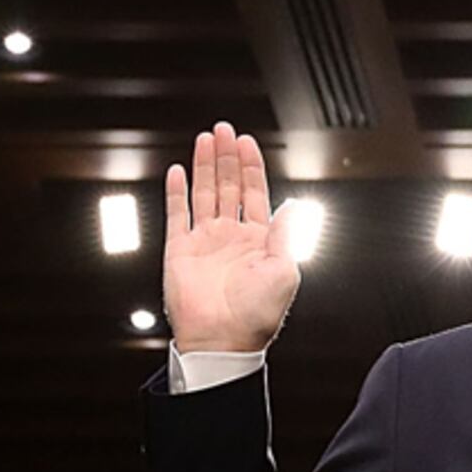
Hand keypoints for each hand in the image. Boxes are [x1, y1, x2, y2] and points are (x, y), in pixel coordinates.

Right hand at [163, 122, 302, 354]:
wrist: (223, 341)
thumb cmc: (257, 315)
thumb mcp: (285, 270)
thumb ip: (287, 234)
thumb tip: (294, 205)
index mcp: (258, 241)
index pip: (254, 192)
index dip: (250, 166)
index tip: (247, 142)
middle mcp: (230, 237)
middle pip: (228, 185)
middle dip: (226, 156)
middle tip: (224, 129)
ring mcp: (204, 242)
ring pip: (204, 193)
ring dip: (205, 165)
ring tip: (205, 139)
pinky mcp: (179, 250)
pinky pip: (176, 214)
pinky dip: (176, 192)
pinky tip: (178, 171)